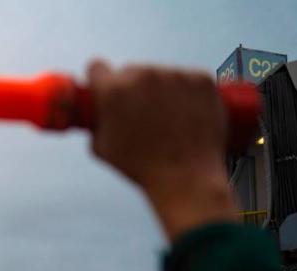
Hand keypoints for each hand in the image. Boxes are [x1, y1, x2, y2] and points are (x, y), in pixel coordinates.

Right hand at [87, 61, 237, 240]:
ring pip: (160, 75)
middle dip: (131, 88)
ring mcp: (175, 75)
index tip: (105, 91)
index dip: (99, 81)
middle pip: (130, 70)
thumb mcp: (100, 147)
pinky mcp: (201, 79)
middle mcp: (143, 76)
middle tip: (139, 114)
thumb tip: (96, 110)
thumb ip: (96, 121)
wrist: (186, 177)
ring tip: (166, 121)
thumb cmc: (140, 166)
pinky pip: (187, 79)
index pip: (96, 67)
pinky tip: (184, 117)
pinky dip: (185, 93)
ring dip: (159, 91)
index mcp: (113, 91)